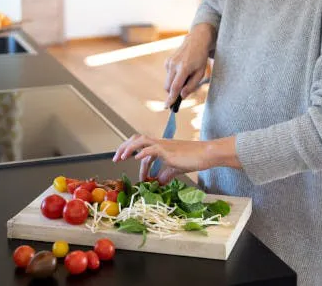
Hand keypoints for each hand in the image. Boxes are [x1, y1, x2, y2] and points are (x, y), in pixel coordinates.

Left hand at [112, 134, 240, 184]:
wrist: (205, 154)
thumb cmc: (193, 159)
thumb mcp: (175, 169)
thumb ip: (165, 174)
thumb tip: (157, 183)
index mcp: (160, 146)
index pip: (142, 149)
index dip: (136, 161)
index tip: (138, 177)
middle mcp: (159, 143)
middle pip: (136, 139)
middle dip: (124, 147)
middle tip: (116, 158)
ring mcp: (163, 146)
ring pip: (141, 140)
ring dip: (128, 148)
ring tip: (121, 157)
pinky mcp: (168, 151)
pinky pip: (152, 148)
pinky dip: (143, 152)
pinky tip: (137, 157)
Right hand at [165, 24, 215, 106]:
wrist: (195, 41)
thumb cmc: (200, 58)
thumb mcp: (200, 72)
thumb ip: (191, 85)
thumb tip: (182, 96)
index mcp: (184, 68)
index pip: (175, 87)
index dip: (171, 98)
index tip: (167, 106)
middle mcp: (174, 65)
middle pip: (168, 87)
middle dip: (173, 93)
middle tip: (181, 94)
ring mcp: (169, 62)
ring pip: (167, 82)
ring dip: (174, 84)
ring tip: (186, 76)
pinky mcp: (167, 61)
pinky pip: (168, 75)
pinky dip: (173, 77)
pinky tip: (182, 70)